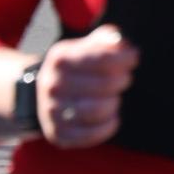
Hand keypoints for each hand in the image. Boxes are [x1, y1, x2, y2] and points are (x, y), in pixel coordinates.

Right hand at [35, 23, 138, 146]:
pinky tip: (112, 117)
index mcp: (60, 59)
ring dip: (114, 103)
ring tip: (114, 97)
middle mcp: (52, 85)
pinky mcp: (58, 134)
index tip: (133, 57)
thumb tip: (121, 44)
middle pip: (104, 85)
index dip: (124, 58)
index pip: (102, 59)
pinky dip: (108, 126)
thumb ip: (106, 39)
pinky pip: (91, 135)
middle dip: (121, 80)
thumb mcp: (85, 46)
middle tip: (125, 78)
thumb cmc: (74, 68)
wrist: (39, 95)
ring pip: (97, 111)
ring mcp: (52, 111)